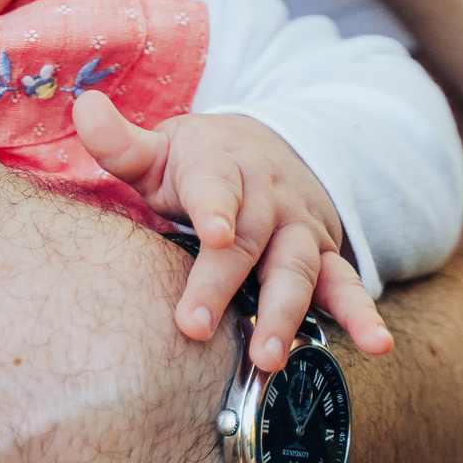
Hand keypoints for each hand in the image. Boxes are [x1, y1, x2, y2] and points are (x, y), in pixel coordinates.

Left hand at [72, 94, 390, 367]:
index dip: (215, 208)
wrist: (264, 150)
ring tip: (270, 355)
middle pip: (249, 241)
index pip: (216, 185)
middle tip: (195, 327)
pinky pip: (347, 286)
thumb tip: (85, 106)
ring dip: (285, 312)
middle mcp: (267, 198)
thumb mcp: (160, 149)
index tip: (212, 234)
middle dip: (224, 284)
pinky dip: (363, 316)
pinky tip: (377, 345)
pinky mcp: (325, 258)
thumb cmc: (196, 163)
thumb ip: (121, 142)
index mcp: (221, 166)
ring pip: (297, 269)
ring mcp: (300, 229)